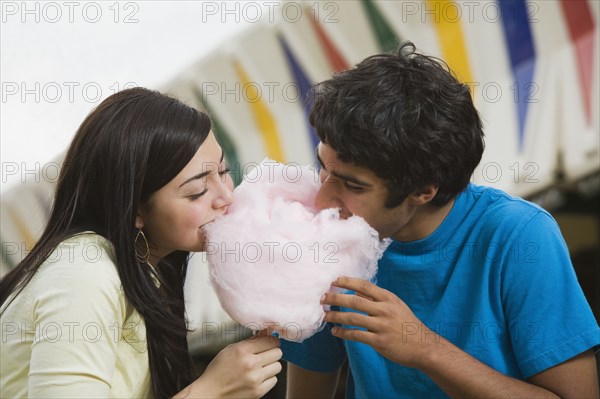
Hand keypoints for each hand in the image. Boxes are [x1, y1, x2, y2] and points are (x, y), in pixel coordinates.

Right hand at [174, 330, 281, 397]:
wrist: (210, 393)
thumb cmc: (218, 370)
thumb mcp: (231, 349)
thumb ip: (250, 341)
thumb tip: (267, 332)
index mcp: (242, 350)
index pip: (270, 340)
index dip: (272, 340)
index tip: (270, 342)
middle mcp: (250, 364)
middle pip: (277, 352)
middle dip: (273, 351)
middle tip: (266, 354)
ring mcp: (255, 378)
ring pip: (278, 366)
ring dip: (271, 366)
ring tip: (260, 367)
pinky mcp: (258, 391)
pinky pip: (274, 380)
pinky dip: (268, 378)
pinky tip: (258, 377)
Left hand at [322, 276, 438, 367]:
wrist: (423, 346)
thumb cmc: (407, 324)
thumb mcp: (396, 306)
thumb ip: (377, 299)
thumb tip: (355, 292)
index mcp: (388, 298)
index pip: (364, 286)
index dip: (348, 282)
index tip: (334, 281)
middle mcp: (384, 310)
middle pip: (354, 301)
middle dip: (336, 298)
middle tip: (322, 298)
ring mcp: (381, 326)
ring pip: (353, 318)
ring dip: (336, 316)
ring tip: (325, 315)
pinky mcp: (379, 341)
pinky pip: (356, 335)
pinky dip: (344, 333)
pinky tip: (335, 331)